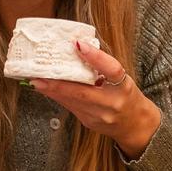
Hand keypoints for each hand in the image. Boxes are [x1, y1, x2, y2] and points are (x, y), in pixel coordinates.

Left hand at [29, 40, 161, 158]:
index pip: (112, 69)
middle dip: (57, 83)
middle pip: (82, 91)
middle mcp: (112, 103)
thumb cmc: (126, 96)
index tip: (78, 44)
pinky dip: (57, 96)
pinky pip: (70, 107)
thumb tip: (76, 48)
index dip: (95, 56)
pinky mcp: (89, 122)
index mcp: (124, 86)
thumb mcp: (121, 79)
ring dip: (51, 90)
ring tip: (35, 80)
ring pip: (71, 101)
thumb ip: (102, 67)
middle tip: (38, 74)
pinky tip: (46, 89)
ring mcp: (99, 116)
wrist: (136, 125)